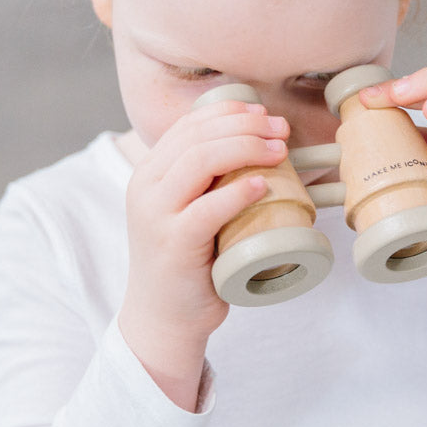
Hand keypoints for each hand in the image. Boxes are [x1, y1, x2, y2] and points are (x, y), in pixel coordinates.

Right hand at [119, 99, 289, 408]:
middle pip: (197, 136)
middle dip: (245, 125)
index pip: (187, 125)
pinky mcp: (173, 243)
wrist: (162, 315)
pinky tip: (263, 185)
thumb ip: (205, 180)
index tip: (264, 114)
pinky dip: (238, 191)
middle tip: (281, 130)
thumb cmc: (186, 261)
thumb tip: (257, 144)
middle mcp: (145, 187)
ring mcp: (156, 214)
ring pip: (200, 161)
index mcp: (148, 173)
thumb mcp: (187, 209)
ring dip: (246, 148)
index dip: (229, 111)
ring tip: (280, 151)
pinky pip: (207, 208)